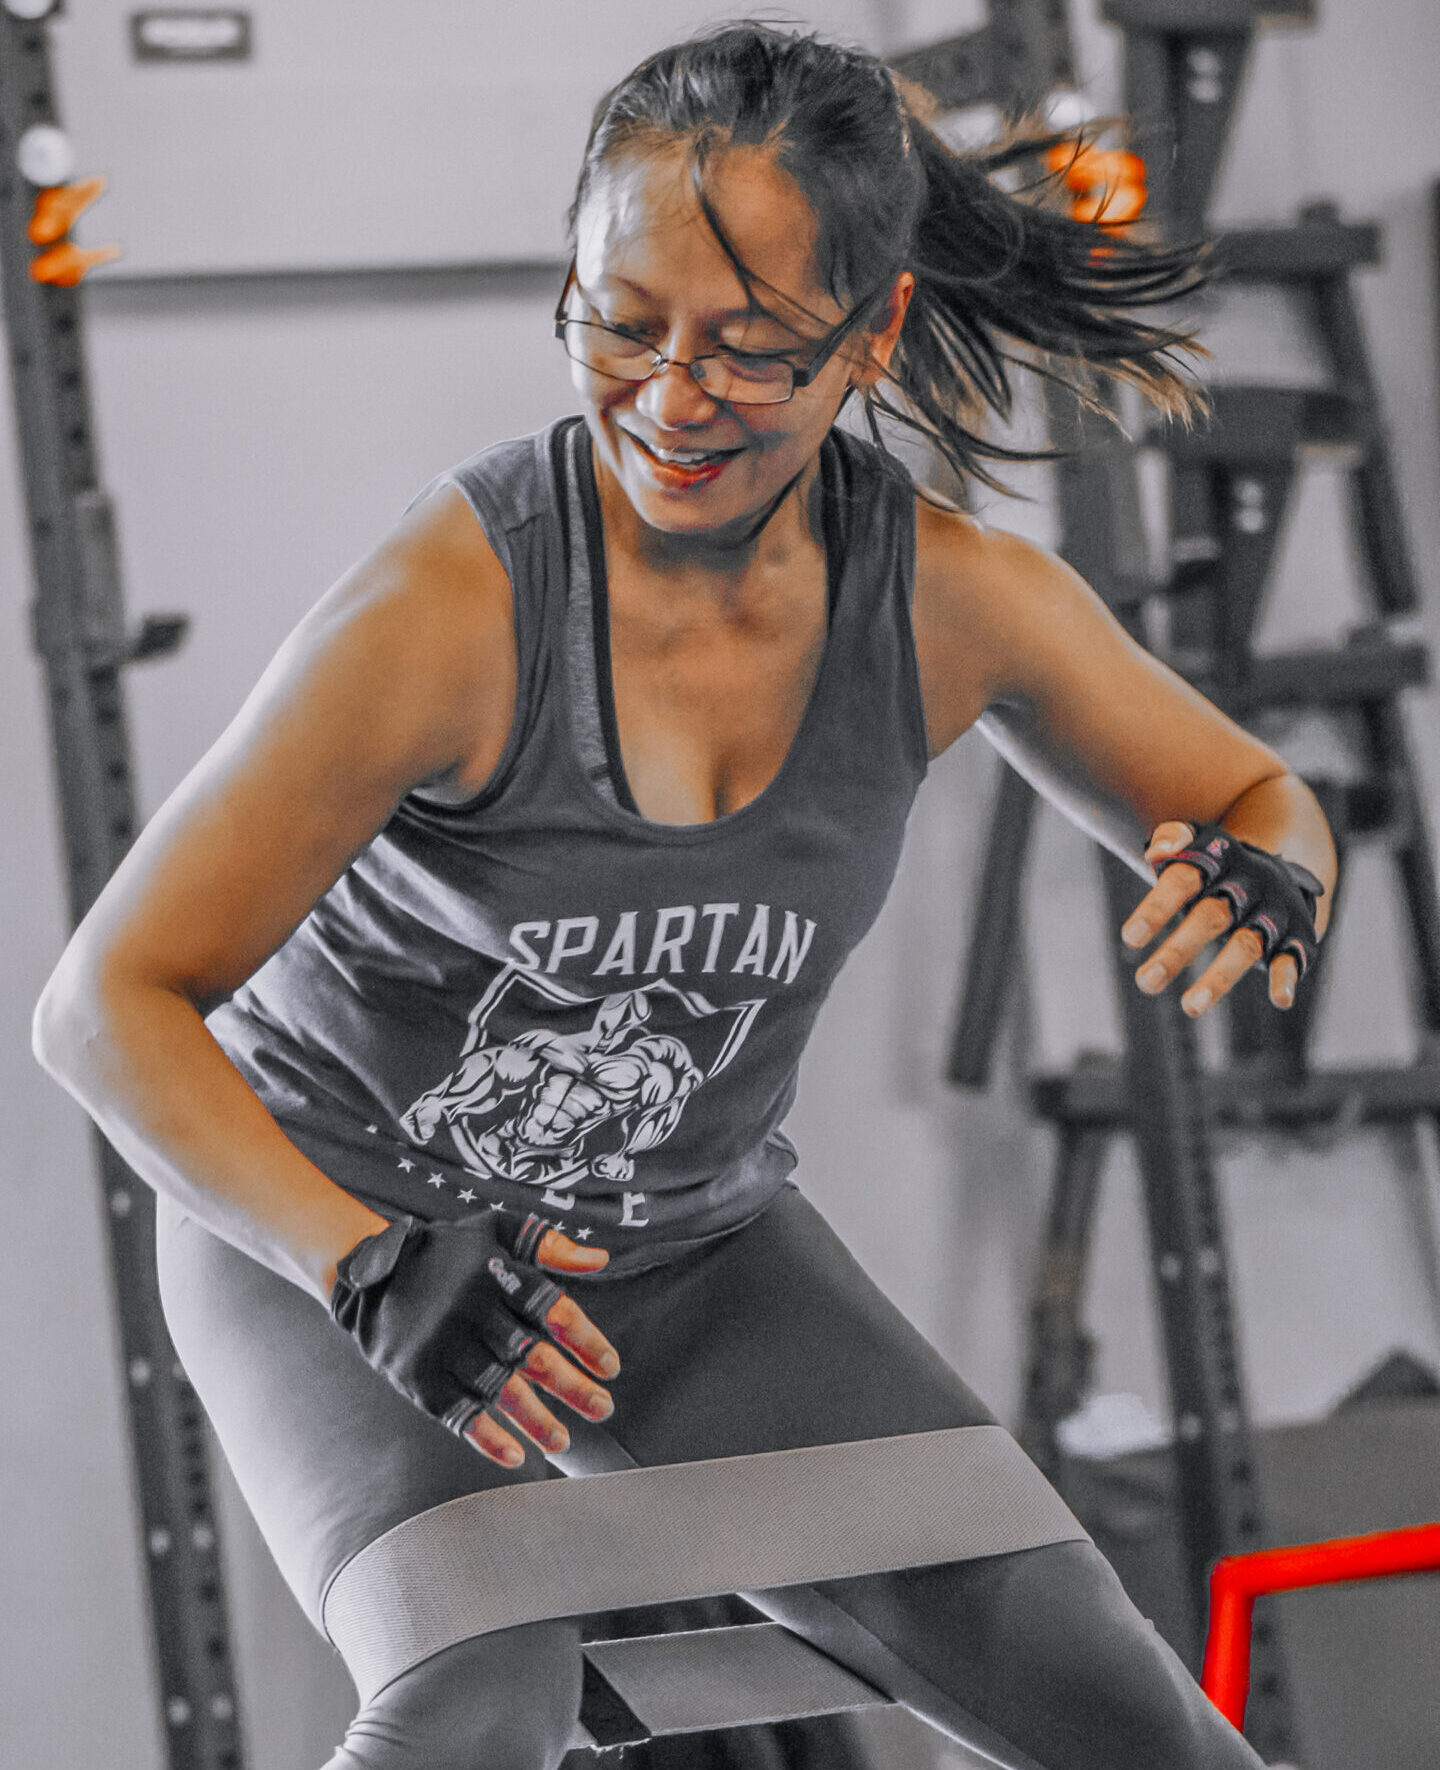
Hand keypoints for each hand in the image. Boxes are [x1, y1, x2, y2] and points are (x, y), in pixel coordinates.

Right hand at [330, 1212, 619, 1468]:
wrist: (370, 1272)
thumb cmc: (446, 1251)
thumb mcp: (494, 1229)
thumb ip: (547, 1244)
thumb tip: (601, 1261)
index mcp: (497, 1274)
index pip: (552, 1309)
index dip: (586, 1340)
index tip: (611, 1367)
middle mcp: (472, 1310)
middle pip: (532, 1356)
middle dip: (572, 1387)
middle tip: (603, 1408)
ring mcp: (443, 1346)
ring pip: (499, 1390)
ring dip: (536, 1420)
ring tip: (563, 1440)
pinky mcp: (419, 1377)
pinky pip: (458, 1413)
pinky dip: (486, 1438)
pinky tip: (514, 1455)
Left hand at [1119, 821, 1315, 1016]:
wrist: (1285, 864)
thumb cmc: (1217, 867)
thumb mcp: (1197, 845)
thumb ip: (1172, 839)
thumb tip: (1156, 852)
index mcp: (1219, 859)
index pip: (1184, 879)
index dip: (1157, 908)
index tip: (1130, 938)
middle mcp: (1249, 883)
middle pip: (1211, 916)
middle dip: (1178, 950)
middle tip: (1145, 982)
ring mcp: (1274, 911)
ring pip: (1246, 944)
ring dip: (1219, 978)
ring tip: (1189, 1006)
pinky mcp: (1297, 936)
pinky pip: (1292, 958)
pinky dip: (1286, 977)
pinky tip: (1280, 1000)